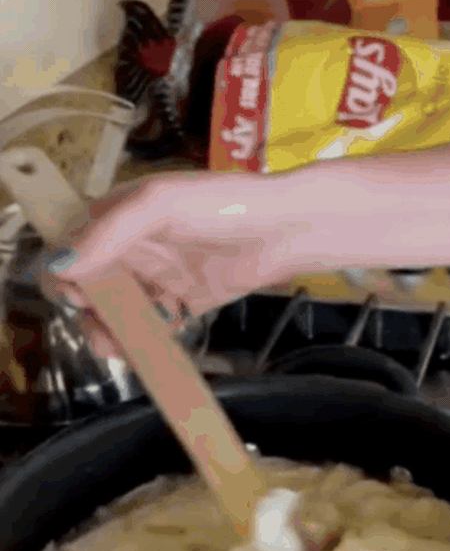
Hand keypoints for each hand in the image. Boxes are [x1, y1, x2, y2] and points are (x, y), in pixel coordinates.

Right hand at [40, 172, 302, 357]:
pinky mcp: (187, 300)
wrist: (289, 227)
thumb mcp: (160, 203)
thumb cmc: (224, 203)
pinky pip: (155, 325)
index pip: (70, 245)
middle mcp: (135, 245)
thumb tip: (60, 263)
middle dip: (88, 312)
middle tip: (102, 331)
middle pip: (91, 285)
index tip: (78, 297)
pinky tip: (151, 347)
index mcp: (119, 215)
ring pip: (120, 310)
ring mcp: (161, 274)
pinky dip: (147, 339)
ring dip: (113, 331)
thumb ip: (109, 231)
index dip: (64, 273)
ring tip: (121, 346)